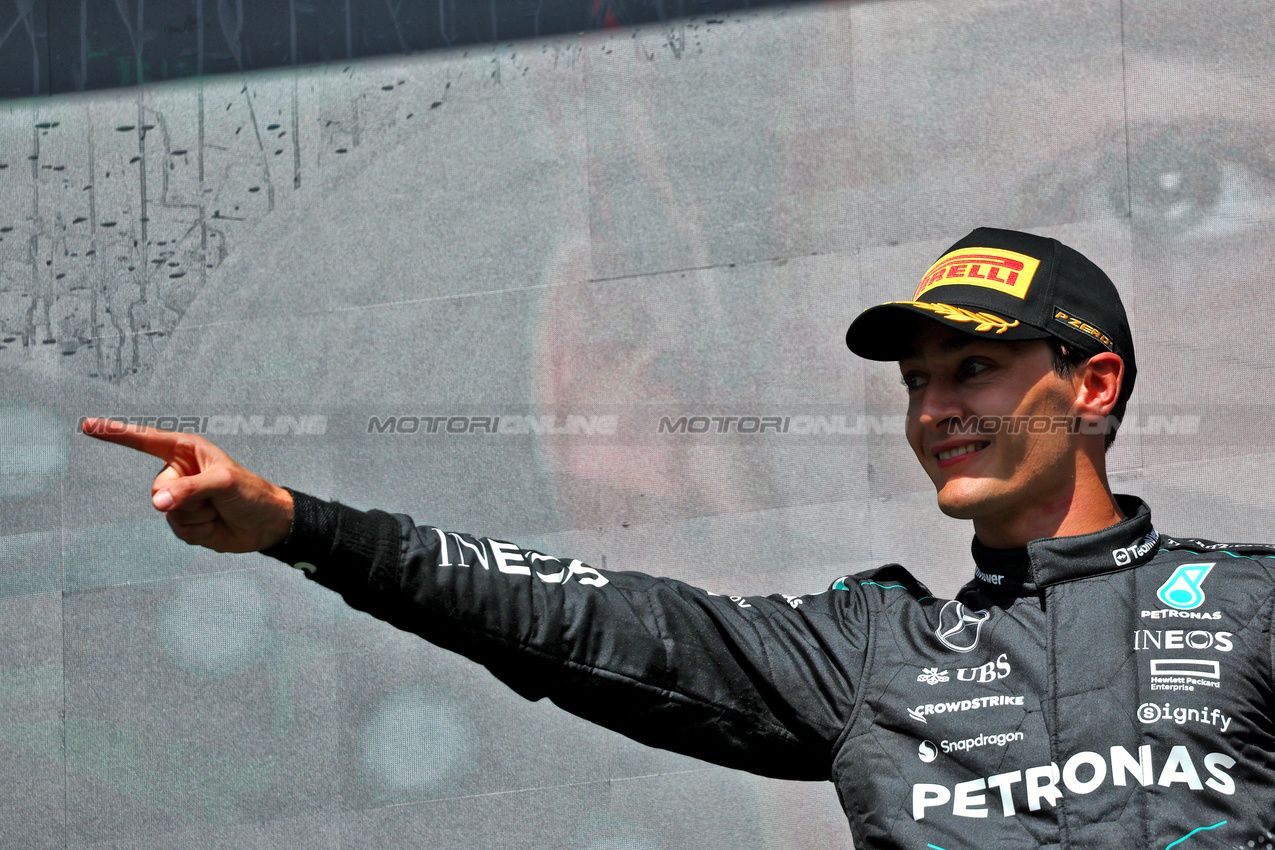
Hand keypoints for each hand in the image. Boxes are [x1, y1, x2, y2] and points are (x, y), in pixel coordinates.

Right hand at [80, 417, 293, 553]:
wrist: (266, 523)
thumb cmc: (250, 493)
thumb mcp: (223, 482)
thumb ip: (189, 489)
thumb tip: (158, 503)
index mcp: (187, 450)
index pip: (144, 440)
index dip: (116, 434)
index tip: (88, 426)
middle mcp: (179, 472)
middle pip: (158, 488)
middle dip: (186, 497)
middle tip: (212, 498)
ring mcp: (180, 498)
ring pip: (167, 512)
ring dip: (196, 516)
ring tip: (217, 509)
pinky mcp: (184, 521)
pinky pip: (177, 529)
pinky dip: (198, 530)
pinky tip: (215, 524)